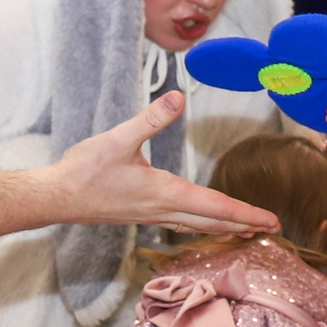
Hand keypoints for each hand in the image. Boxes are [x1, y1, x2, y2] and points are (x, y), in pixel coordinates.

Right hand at [50, 92, 279, 235]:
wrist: (56, 197)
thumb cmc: (84, 170)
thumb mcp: (119, 139)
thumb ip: (151, 119)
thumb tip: (177, 97)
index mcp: (166, 193)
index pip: (216, 207)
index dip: (246, 213)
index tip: (271, 219)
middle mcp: (163, 210)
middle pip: (212, 222)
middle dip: (242, 225)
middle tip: (270, 227)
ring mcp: (151, 216)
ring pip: (197, 225)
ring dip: (222, 227)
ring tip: (244, 229)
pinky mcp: (139, 215)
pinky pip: (180, 223)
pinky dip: (200, 225)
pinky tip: (198, 221)